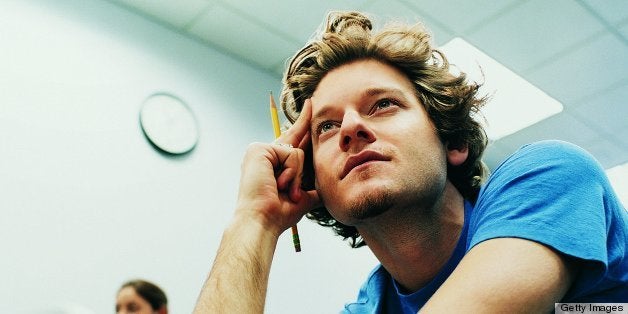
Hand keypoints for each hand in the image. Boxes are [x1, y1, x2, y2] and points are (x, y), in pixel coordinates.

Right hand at [235, 100, 319, 235]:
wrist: (263, 220)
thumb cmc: (279, 213)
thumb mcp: (303, 198)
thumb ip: (313, 188)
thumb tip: (328, 190)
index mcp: (273, 164)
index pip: (293, 141)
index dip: (303, 124)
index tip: (310, 106)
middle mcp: (264, 154)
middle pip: (295, 138)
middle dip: (306, 121)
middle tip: (313, 100)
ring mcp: (260, 150)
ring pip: (298, 152)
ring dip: (297, 176)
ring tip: (286, 191)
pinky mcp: (259, 149)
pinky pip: (292, 153)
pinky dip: (292, 171)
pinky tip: (280, 183)